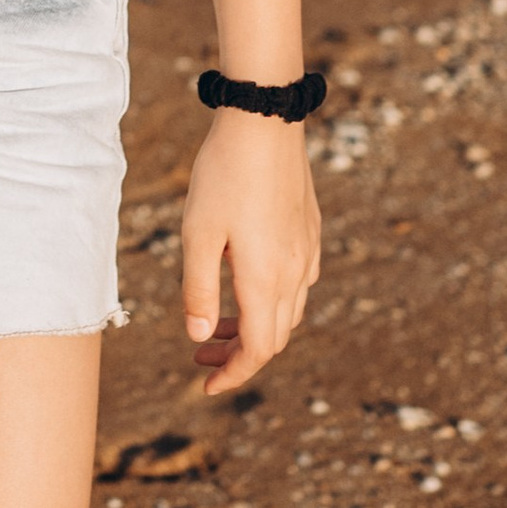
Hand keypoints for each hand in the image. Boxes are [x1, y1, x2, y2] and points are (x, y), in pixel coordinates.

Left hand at [180, 108, 321, 396]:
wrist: (264, 121)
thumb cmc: (223, 175)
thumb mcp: (198, 234)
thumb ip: (199, 290)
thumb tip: (200, 338)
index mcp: (266, 279)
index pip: (258, 350)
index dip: (233, 375)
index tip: (205, 386)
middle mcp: (294, 272)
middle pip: (274, 337)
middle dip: (238, 355)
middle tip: (200, 357)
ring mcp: (306, 250)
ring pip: (287, 312)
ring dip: (254, 328)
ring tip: (216, 325)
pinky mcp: (309, 231)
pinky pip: (297, 284)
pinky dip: (271, 302)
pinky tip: (245, 285)